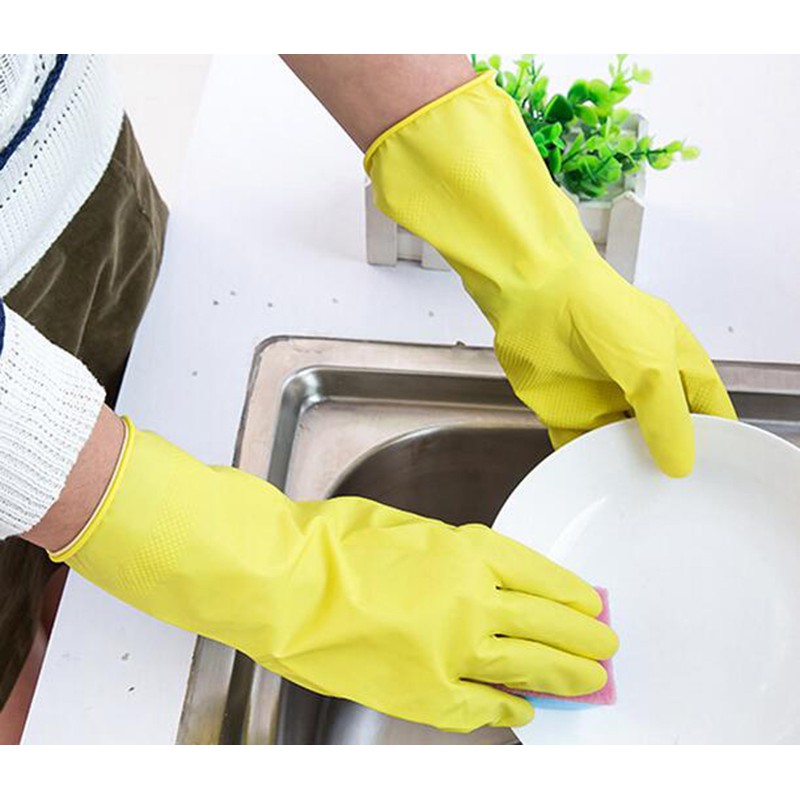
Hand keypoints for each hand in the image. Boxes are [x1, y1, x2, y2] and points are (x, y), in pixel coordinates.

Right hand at [52, 419, 617, 731]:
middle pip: (546, 624)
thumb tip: (473, 576)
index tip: (591, 603)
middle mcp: (472, 601)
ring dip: (564, 677)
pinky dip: (506, 711)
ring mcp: (452, 650)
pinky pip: (480, 707)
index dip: (570, 592)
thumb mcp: (403, 528)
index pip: (538, 575)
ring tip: (591, 685)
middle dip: (583, 640)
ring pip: (527, 667)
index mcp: (466, 551)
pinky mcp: (424, 692)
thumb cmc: (330, 542)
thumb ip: (446, 554)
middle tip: (608, 649)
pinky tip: (524, 714)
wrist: (284, 581)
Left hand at [367, 71, 735, 476]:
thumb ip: (668, 417)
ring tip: (640, 508)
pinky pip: (580, 448)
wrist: (533, 296)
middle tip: (679, 506)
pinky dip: (586, 467)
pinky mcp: (567, 411)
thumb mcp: (650, 366)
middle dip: (670, 463)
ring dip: (627, 471)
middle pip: (664, 433)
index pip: (708, 410)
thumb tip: (681, 466)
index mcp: (676, 363)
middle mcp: (642, 384)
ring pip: (622, 447)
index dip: (718, 441)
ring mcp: (604, 399)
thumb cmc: (601, 315)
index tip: (722, 479)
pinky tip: (594, 491)